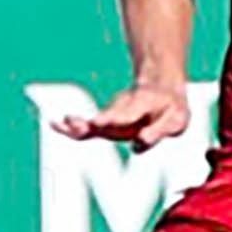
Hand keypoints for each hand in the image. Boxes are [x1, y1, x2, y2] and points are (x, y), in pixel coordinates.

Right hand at [55, 82, 191, 149]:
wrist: (160, 88)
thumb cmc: (171, 108)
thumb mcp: (177, 121)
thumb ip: (159, 131)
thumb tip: (138, 143)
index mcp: (142, 106)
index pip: (127, 113)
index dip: (114, 118)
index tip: (100, 122)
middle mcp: (123, 109)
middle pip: (106, 117)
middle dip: (93, 122)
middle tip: (79, 124)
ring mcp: (112, 116)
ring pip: (93, 122)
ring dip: (77, 124)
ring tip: (58, 123)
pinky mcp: (105, 124)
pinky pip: (87, 128)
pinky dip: (71, 128)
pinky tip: (54, 124)